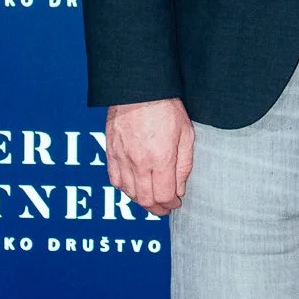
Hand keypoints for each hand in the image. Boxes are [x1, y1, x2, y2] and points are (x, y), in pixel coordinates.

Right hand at [106, 99, 193, 215]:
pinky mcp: (111, 151)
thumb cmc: (166, 107)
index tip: (176, 203)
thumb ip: (183, 165)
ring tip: (151, 201)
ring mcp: (123, 158)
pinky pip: (114, 179)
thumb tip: (179, 188)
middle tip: (164, 209)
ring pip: (129, 193)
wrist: (139, 89)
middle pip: (146, 199)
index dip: (171, 204)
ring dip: (141, 201)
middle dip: (157, 209)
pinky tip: (133, 188)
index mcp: (161, 159)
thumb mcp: (186, 135)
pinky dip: (124, 189)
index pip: (164, 195)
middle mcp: (139, 162)